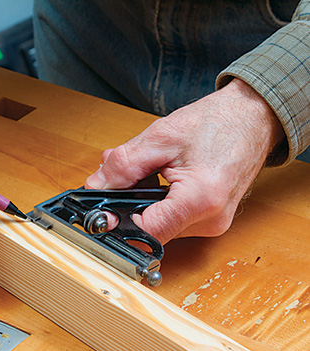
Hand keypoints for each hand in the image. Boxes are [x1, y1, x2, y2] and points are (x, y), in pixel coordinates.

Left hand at [85, 78, 284, 243]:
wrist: (254, 118)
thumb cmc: (219, 122)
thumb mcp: (161, 138)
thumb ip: (123, 166)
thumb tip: (96, 187)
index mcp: (200, 200)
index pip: (144, 230)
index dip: (116, 219)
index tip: (101, 204)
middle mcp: (209, 221)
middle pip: (148, 228)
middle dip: (126, 203)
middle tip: (120, 174)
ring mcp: (211, 223)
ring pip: (157, 224)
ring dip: (140, 199)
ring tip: (142, 167)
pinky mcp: (209, 219)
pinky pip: (171, 218)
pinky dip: (155, 200)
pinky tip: (155, 175)